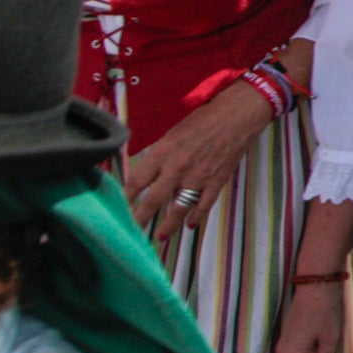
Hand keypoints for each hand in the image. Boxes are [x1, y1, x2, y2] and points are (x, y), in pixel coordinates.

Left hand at [120, 78, 272, 238]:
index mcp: (163, 153)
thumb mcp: (172, 134)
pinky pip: (203, 205)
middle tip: (131, 231)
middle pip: (153, 201)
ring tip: (160, 237)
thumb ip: (159, 156)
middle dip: (140, 219)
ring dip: (168, 226)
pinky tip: (190, 225)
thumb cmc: (202, 119)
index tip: (115, 209)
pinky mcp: (216, 181)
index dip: (125, 198)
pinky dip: (197, 217)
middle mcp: (177, 168)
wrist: (237, 115)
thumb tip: (147, 175)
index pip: (136, 181)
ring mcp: (198, 177)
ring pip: (178, 209)